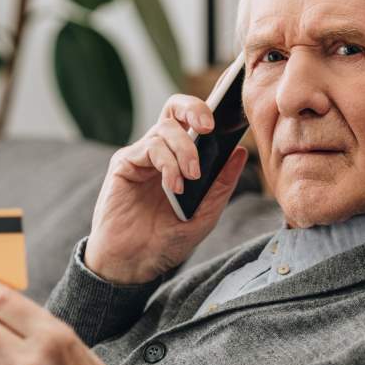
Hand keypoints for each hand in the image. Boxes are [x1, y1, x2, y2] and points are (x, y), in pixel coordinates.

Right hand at [85, 94, 248, 283]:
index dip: (211, 106)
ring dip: (184, 150)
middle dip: (195, 109)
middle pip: (175, 109)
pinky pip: (150, 147)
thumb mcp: (204, 215)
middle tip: (209, 127)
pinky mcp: (124, 164)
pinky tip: (173, 186)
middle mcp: (160, 152)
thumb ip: (221, 185)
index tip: (230, 100)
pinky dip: (167, 164)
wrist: (134, 264)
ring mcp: (141, 156)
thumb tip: (240, 152)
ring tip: (191, 178)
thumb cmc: (165, 242)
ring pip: (166, 128)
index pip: (195, 122)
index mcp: (181, 160)